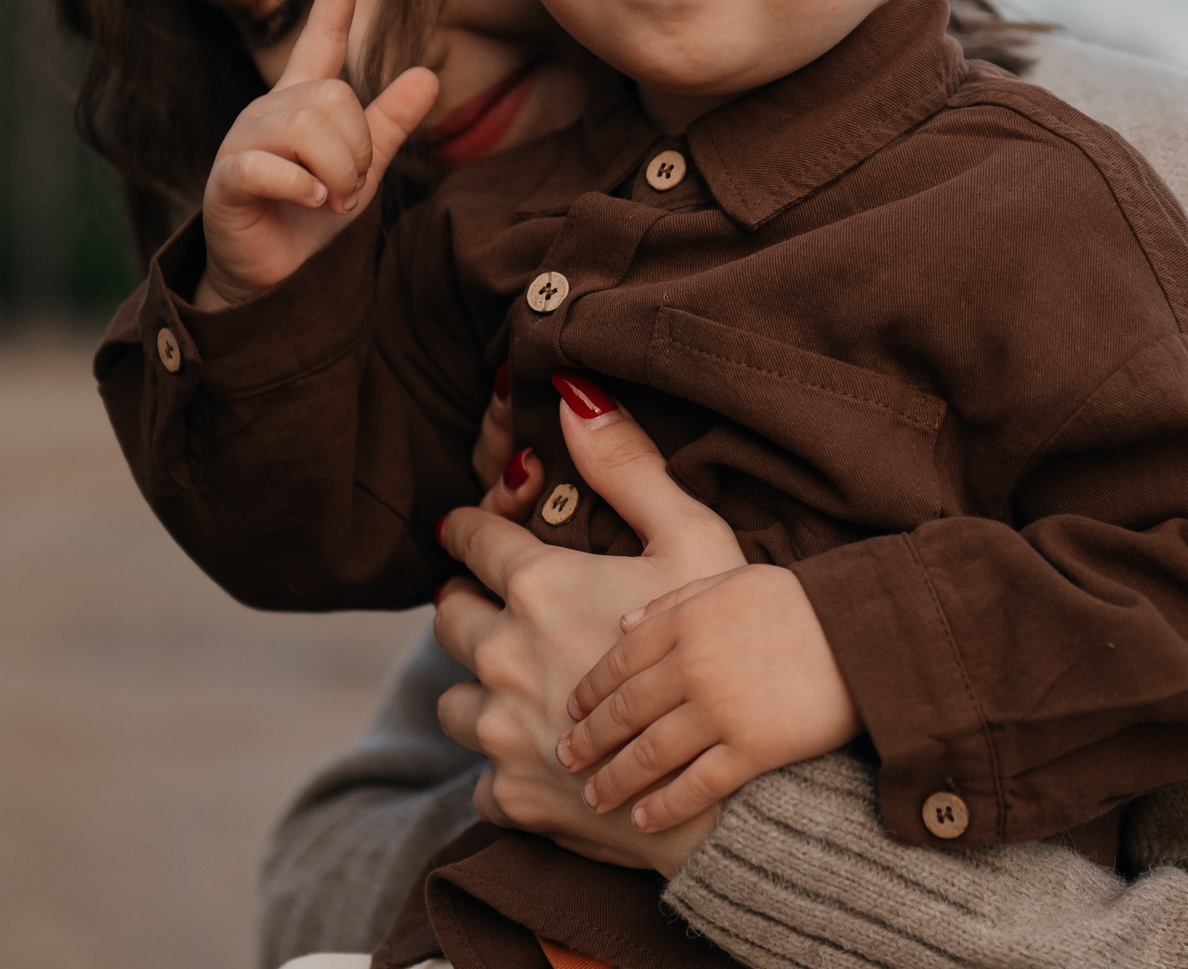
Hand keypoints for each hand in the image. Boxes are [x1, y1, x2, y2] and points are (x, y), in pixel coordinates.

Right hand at [195, 0, 437, 310]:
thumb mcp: (362, 170)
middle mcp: (269, 110)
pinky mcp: (227, 177)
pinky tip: (310, 204)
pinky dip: (304, 189)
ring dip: (338, 175)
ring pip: (310, 128)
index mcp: (302, 102)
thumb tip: (428, 76)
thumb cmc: (311, 217)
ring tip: (330, 201)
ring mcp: (243, 140)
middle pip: (334, 97)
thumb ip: (389, 125)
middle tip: (348, 190)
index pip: (323, 37)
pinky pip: (272, 165)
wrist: (271, 278)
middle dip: (358, 150)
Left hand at [432, 389, 745, 875]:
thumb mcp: (693, 537)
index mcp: (540, 587)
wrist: (739, 785)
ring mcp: (503, 731)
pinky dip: (503, 768)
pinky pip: (479, 779)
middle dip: (465, 606)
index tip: (467, 531)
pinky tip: (541, 758)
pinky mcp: (512, 796)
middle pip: (449, 619)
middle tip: (492, 606)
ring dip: (477, 690)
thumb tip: (573, 391)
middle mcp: (505, 656)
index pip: (474, 541)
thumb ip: (627, 466)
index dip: (471, 529)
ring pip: (453, 702)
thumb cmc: (726, 646)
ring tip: (516, 688)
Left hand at [557, 562, 859, 831]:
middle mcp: (692, 664)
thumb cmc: (800, 602)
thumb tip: (621, 625)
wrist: (867, 634)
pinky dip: (662, 805)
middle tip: (565, 756)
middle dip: (589, 738)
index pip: (617, 659)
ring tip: (594, 797)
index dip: (590, 690)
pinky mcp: (752, 748)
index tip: (573, 710)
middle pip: (623, 709)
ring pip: (647, 753)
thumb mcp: (731, 576)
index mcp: (685, 618)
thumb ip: (672, 600)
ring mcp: (721, 709)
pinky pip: (694, 785)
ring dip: (614, 779)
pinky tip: (642, 819)